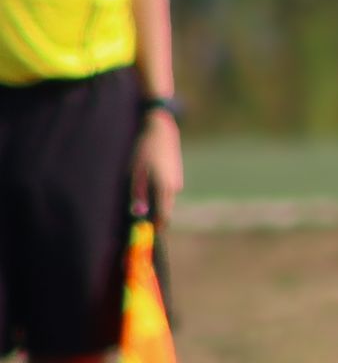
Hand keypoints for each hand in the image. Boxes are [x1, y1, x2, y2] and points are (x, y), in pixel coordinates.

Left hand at [130, 112, 183, 228]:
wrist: (160, 128)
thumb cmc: (143, 150)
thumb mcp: (135, 172)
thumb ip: (137, 194)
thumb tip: (138, 213)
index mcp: (164, 188)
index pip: (164, 217)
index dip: (156, 227)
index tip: (146, 233)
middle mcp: (174, 187)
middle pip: (166, 210)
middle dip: (154, 216)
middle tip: (140, 219)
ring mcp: (177, 180)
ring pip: (165, 199)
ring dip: (155, 201)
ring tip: (140, 195)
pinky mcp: (176, 174)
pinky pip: (167, 189)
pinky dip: (158, 191)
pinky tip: (148, 179)